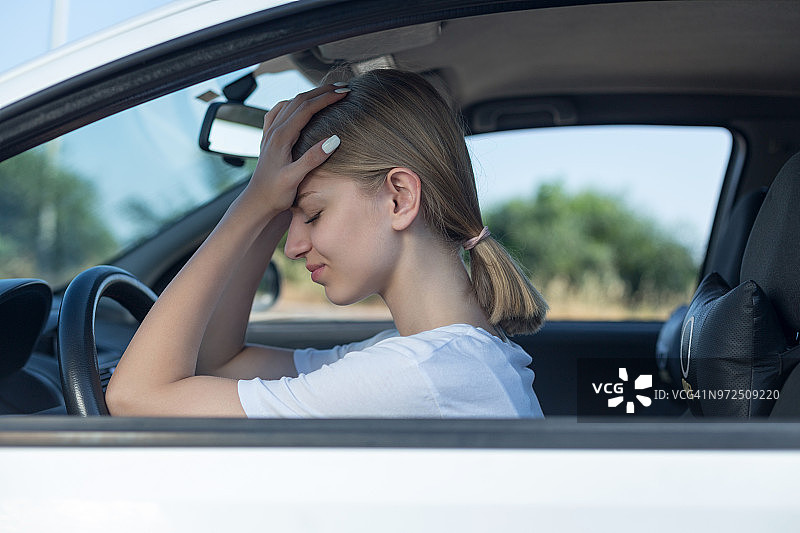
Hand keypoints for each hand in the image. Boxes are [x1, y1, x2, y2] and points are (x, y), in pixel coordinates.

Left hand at [245, 84, 347, 212]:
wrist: (257, 202)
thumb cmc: (275, 193)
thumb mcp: (295, 178)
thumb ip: (313, 158)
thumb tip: (334, 139)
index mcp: (281, 137)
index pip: (307, 108)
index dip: (327, 98)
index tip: (344, 93)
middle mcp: (274, 131)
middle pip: (299, 101)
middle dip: (322, 92)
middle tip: (343, 88)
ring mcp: (270, 133)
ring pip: (291, 104)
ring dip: (310, 95)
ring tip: (327, 92)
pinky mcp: (269, 139)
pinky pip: (279, 112)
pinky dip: (293, 103)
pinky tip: (297, 105)